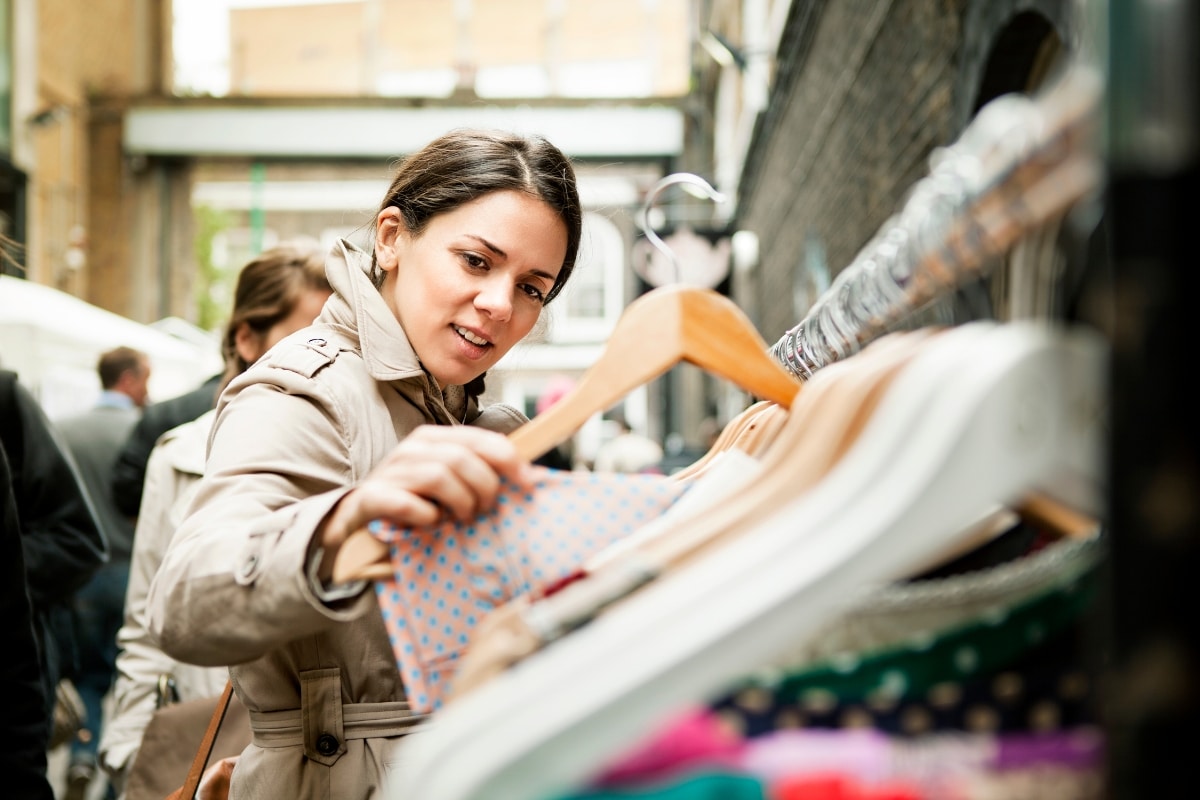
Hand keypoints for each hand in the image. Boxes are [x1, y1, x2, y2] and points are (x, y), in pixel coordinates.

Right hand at [318, 426, 529, 579]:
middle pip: (461, 458)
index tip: (526, 481)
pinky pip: (408, 504)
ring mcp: (390, 472)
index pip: (478, 439)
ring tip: (461, 518)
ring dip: (459, 503)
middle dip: (483, 487)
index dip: (507, 458)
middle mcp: (411, 449)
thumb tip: (525, 476)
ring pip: (439, 477)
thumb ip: (477, 472)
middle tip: (484, 509)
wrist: (355, 522)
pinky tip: (430, 523)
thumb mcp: (446, 481)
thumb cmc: (412, 501)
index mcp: (433, 439)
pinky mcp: (371, 498)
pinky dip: (426, 517)